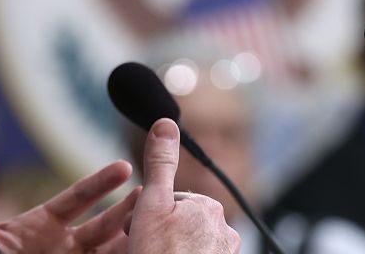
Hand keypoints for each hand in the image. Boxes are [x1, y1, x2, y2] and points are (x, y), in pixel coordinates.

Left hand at [0, 146, 139, 253]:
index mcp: (42, 225)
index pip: (78, 198)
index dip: (100, 183)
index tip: (124, 167)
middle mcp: (63, 247)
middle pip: (103, 226)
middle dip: (127, 211)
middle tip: (153, 192)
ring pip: (110, 252)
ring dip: (132, 239)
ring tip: (155, 226)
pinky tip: (141, 252)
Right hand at [126, 119, 239, 253]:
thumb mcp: (151, 204)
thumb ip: (159, 163)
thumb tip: (166, 123)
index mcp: (208, 208)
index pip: (170, 202)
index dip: (148, 215)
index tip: (139, 231)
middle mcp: (225, 231)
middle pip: (181, 223)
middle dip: (161, 232)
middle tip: (145, 247)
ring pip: (189, 245)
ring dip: (171, 250)